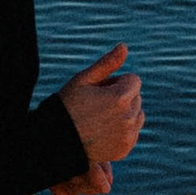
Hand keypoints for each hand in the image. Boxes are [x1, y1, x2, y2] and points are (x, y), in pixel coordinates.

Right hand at [50, 43, 142, 194]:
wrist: (57, 140)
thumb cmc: (68, 105)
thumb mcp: (83, 80)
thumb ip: (107, 63)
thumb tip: (124, 46)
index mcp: (120, 97)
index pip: (134, 80)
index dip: (116, 82)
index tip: (99, 90)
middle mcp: (128, 117)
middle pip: (136, 97)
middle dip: (121, 96)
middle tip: (96, 104)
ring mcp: (128, 135)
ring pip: (137, 115)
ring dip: (125, 112)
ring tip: (100, 117)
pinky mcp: (125, 148)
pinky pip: (133, 132)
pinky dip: (123, 130)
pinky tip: (103, 131)